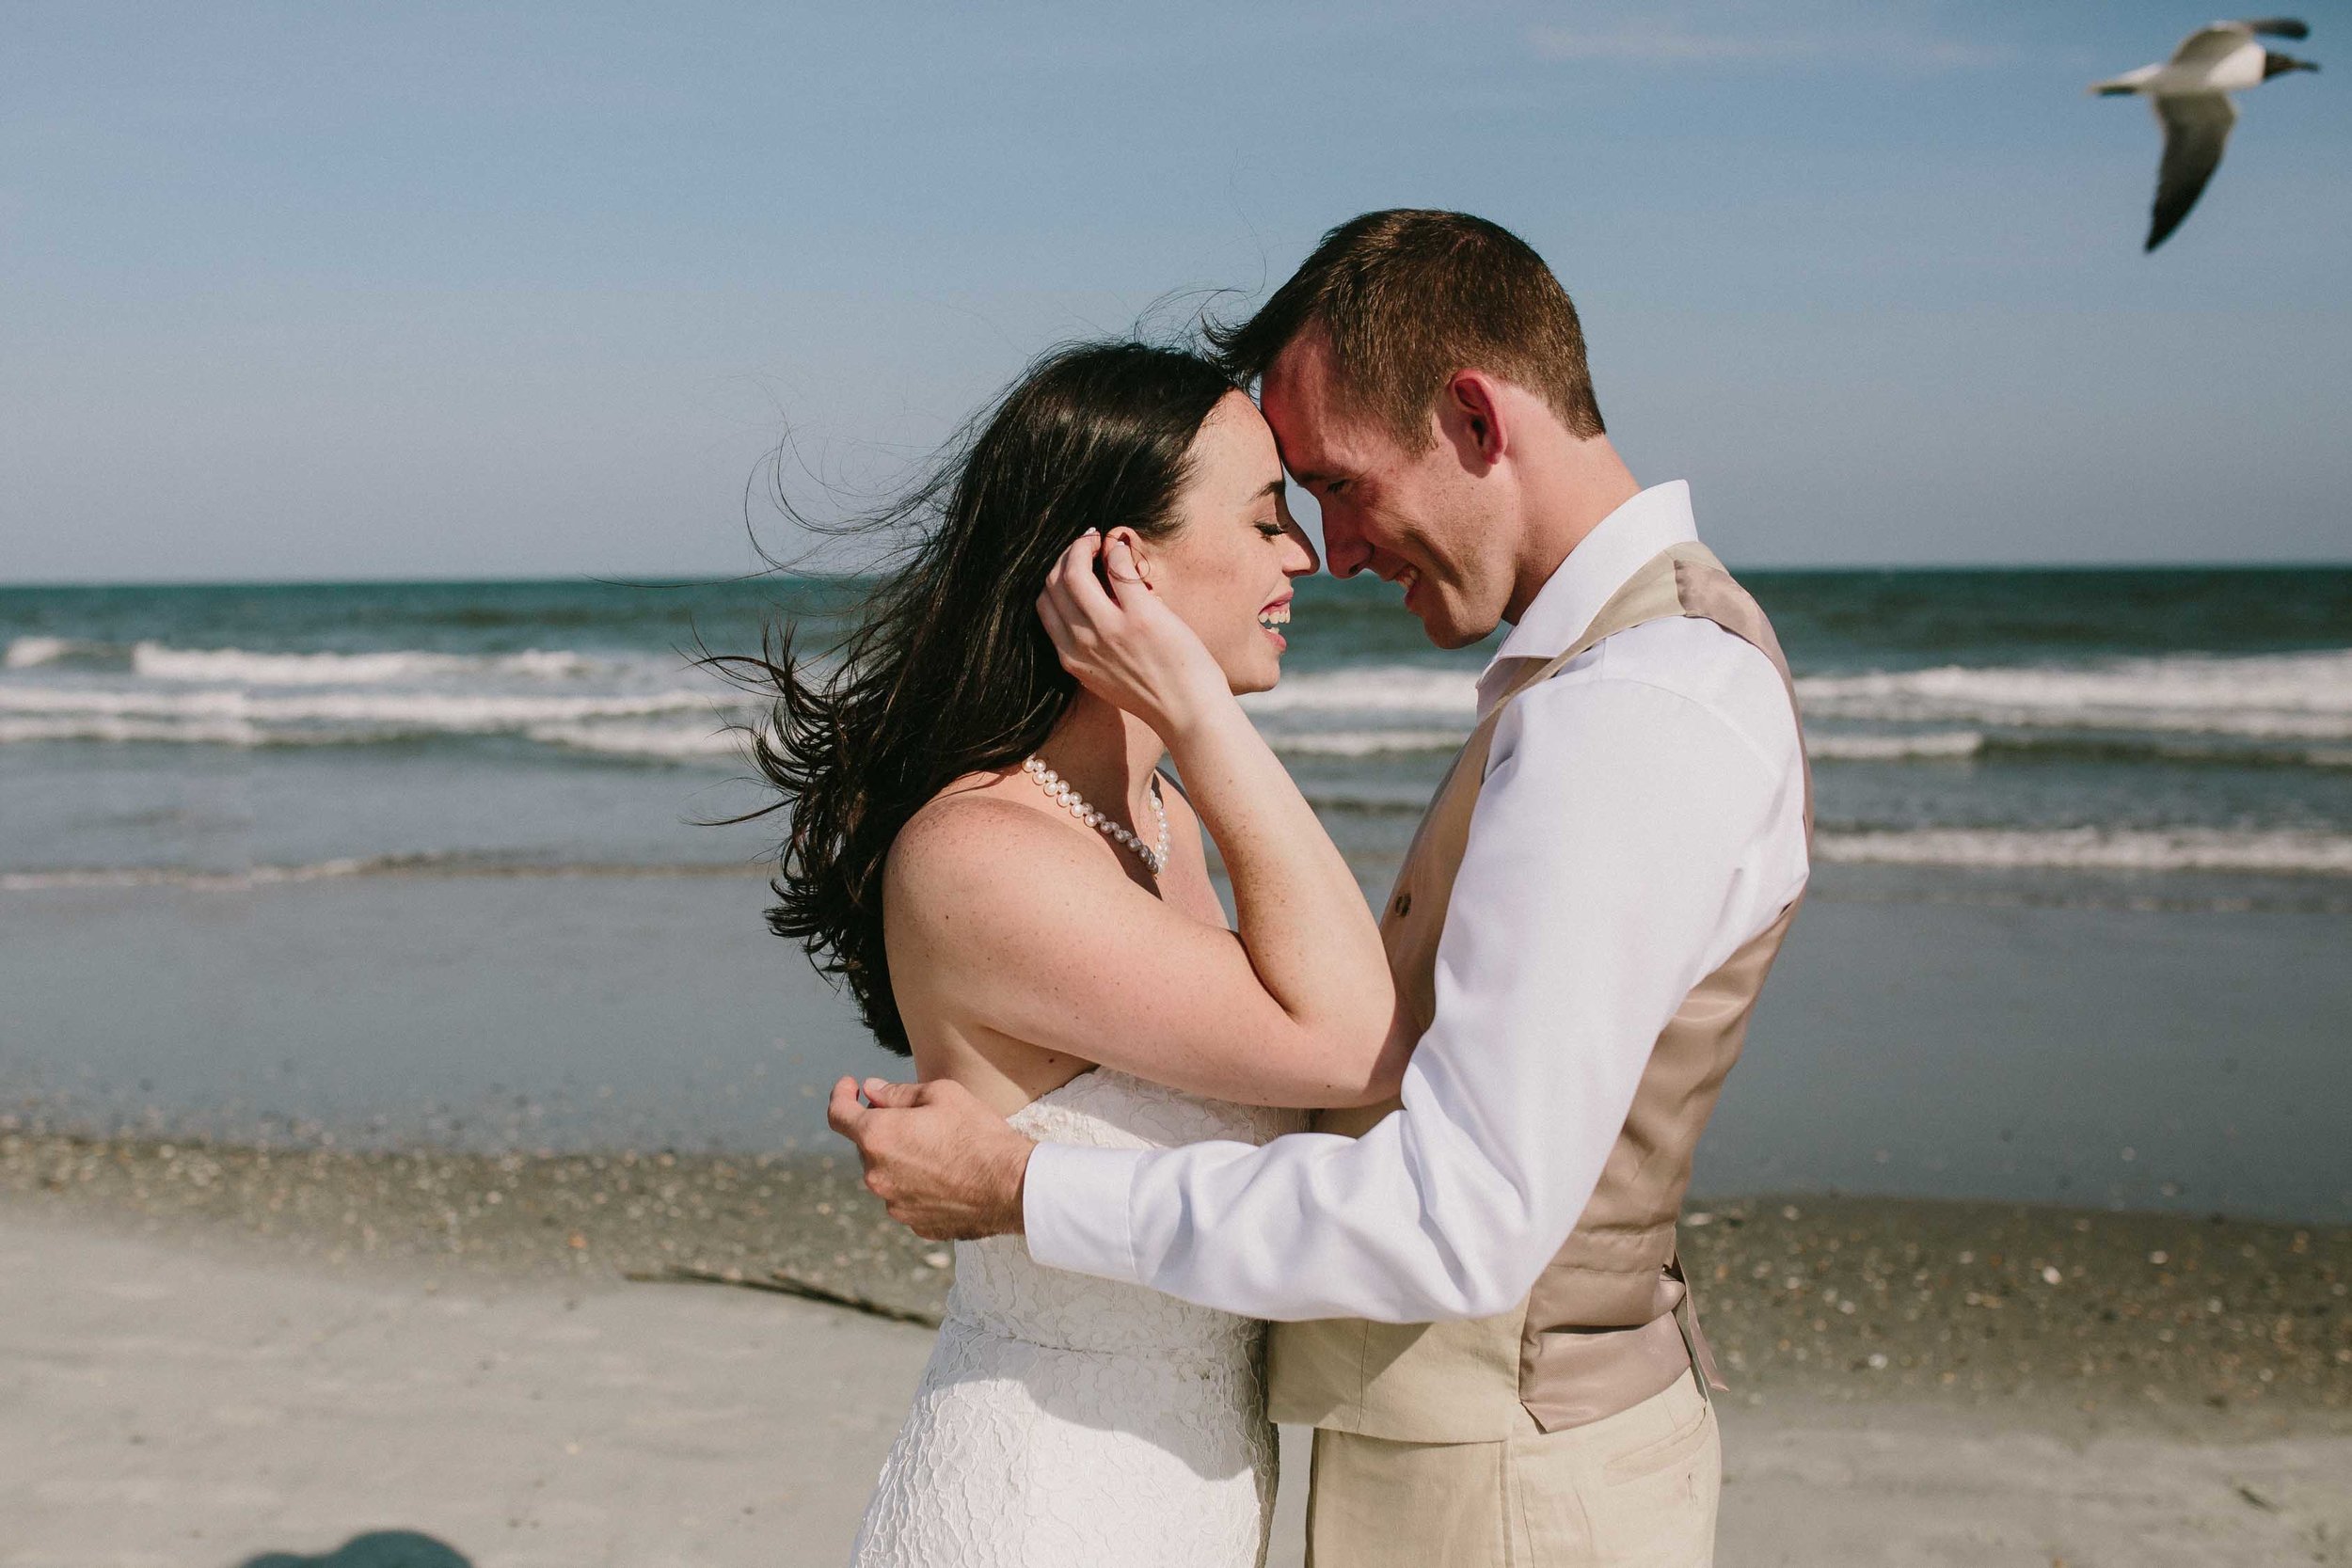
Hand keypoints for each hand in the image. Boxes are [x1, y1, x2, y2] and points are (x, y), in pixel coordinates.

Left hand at [826, 1075, 1035, 1240]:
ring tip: (941, 1149)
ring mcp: (894, 1204)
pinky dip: (918, 1184)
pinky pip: (907, 1197)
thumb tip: (871, 1090)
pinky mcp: (915, 1223)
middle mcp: (876, 1175)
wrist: (1013, 1187)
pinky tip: (948, 1176)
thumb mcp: (942, 1095)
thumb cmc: (979, 1134)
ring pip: (887, 1173)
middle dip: (883, 1127)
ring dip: (901, 1158)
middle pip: (866, 1145)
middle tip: (917, 1116)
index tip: (851, 1086)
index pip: (838, 1114)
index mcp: (878, 1137)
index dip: (841, 1095)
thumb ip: (897, 1092)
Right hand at [1035, 531, 1231, 739]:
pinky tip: (1124, 547)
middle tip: (1086, 545)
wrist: (1188, 714)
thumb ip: (1092, 646)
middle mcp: (1083, 642)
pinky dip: (1117, 549)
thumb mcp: (1106, 676)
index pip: (1044, 604)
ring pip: (1074, 572)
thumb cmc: (1155, 694)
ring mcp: (1109, 629)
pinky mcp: (1140, 616)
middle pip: (1054, 583)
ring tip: (1099, 540)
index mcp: (1071, 658)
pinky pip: (1117, 567)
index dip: (1055, 577)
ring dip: (1083, 546)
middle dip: (1066, 556)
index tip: (1073, 565)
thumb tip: (1097, 604)